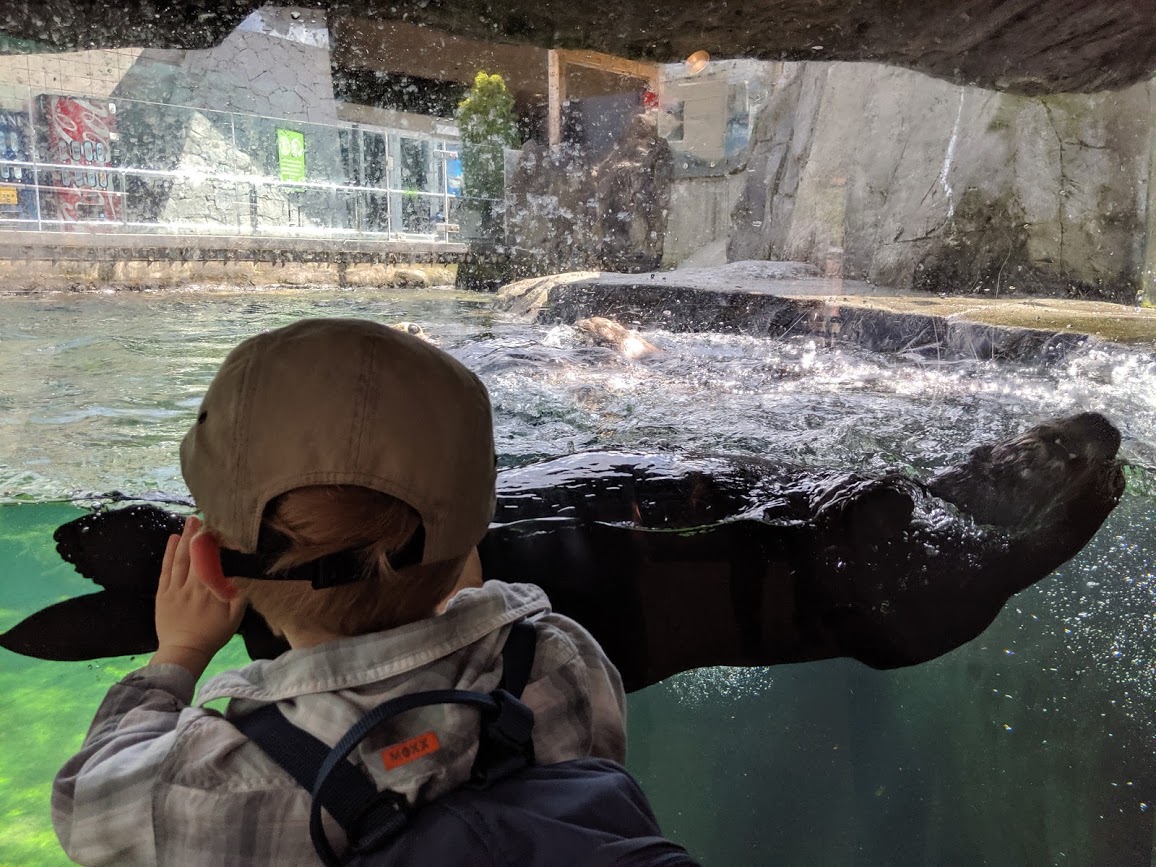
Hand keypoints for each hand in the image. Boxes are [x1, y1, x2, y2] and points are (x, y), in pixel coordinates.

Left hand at [152, 516, 245, 676]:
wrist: (184, 652)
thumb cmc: (212, 635)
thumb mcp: (235, 617)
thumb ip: (238, 594)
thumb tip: (240, 573)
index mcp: (211, 590)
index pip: (212, 560)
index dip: (213, 543)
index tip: (216, 527)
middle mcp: (193, 585)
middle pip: (195, 555)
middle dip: (197, 534)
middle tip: (200, 516)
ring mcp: (176, 589)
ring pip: (180, 559)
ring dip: (184, 539)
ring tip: (188, 522)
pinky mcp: (163, 594)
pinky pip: (166, 570)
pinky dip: (168, 554)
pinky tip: (172, 540)